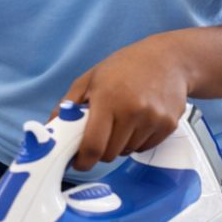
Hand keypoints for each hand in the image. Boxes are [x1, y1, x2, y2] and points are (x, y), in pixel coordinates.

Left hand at [58, 35, 189, 170]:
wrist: (168, 59)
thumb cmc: (123, 67)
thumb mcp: (89, 79)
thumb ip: (68, 104)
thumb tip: (52, 128)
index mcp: (108, 99)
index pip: (93, 145)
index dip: (83, 160)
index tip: (78, 162)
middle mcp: (132, 110)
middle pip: (110, 153)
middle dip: (100, 150)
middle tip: (99, 135)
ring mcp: (153, 119)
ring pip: (127, 151)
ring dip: (119, 144)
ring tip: (120, 121)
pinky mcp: (169, 125)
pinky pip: (145, 147)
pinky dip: (137, 141)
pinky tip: (137, 121)